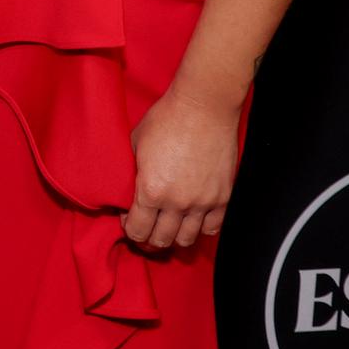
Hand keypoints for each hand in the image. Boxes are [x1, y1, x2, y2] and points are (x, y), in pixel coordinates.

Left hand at [124, 89, 237, 252]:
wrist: (203, 108)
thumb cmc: (165, 119)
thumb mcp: (135, 144)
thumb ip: (132, 173)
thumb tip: (126, 191)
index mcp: (151, 190)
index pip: (137, 230)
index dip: (130, 229)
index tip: (129, 221)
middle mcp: (177, 203)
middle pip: (161, 240)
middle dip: (149, 238)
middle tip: (146, 228)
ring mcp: (202, 202)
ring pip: (187, 240)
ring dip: (174, 237)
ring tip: (168, 227)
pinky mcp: (223, 198)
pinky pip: (212, 228)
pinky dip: (200, 229)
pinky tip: (192, 220)